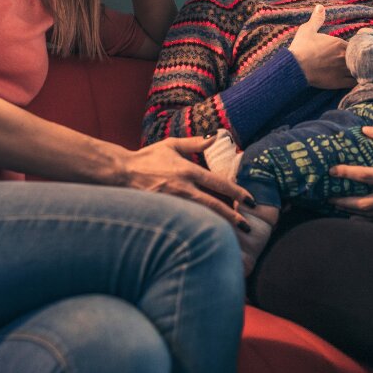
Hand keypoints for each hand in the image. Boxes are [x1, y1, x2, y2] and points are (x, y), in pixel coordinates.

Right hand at [125, 135, 255, 229]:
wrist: (121, 172)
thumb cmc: (148, 158)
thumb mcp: (172, 145)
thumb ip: (195, 143)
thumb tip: (217, 137)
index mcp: (187, 170)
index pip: (218, 183)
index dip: (237, 192)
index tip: (252, 201)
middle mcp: (182, 188)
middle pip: (213, 205)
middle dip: (234, 217)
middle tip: (248, 226)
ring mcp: (172, 202)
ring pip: (201, 217)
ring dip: (219, 226)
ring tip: (234, 235)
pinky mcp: (163, 212)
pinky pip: (186, 222)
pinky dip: (199, 228)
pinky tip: (209, 235)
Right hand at [289, 5, 353, 88]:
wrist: (294, 67)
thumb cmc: (301, 48)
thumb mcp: (307, 30)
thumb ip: (316, 19)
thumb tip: (320, 6)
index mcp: (339, 44)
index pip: (356, 45)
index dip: (355, 47)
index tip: (352, 50)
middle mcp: (344, 56)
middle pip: (360, 57)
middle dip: (359, 58)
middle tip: (358, 60)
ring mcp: (343, 70)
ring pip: (360, 70)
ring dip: (361, 70)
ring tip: (360, 71)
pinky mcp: (340, 82)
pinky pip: (355, 82)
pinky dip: (358, 81)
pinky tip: (358, 81)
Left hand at [328, 125, 372, 217]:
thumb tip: (364, 129)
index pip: (369, 177)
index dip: (349, 173)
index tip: (333, 170)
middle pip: (367, 203)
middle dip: (345, 202)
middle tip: (328, 196)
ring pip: (372, 214)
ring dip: (352, 211)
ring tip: (335, 205)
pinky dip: (364, 218)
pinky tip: (351, 215)